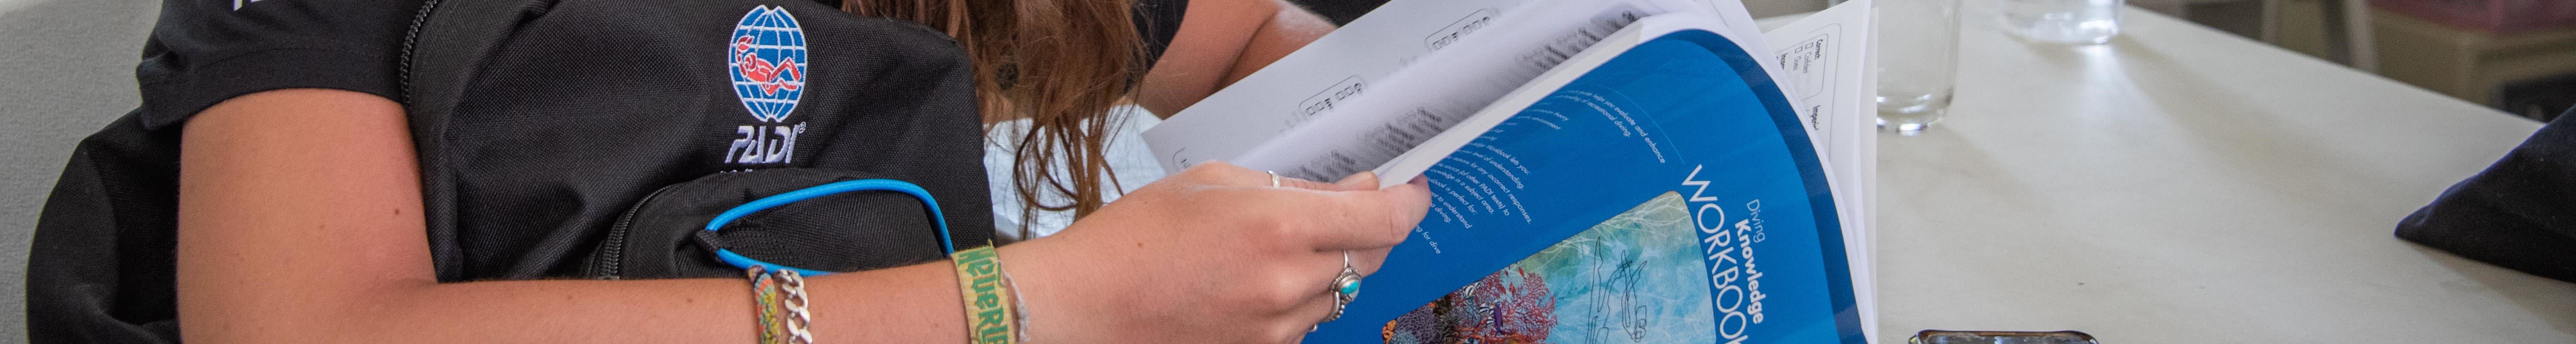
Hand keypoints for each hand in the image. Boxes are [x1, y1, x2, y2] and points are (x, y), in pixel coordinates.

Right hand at [999, 162, 1430, 342]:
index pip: (1386, 222)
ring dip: (1327, 268)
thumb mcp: (1215, 183)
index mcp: (1281, 226)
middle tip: (1344, 209)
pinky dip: (1297, 300)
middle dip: (1367, 231)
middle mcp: (1290, 282)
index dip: (1410, 203)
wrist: (1084, 308)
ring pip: (1339, 294)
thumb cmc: (1136, 236)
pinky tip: (1253, 282)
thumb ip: (1296, 188)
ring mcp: (1278, 327)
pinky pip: (1305, 323)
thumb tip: (1359, 192)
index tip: (1411, 191)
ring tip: (1271, 248)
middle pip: (1370, 258)